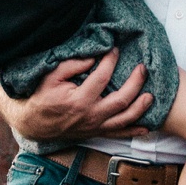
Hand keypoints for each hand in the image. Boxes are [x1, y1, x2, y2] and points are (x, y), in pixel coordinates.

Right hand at [9, 49, 151, 143]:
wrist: (34, 124)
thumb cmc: (42, 97)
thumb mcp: (51, 77)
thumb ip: (72, 65)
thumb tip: (93, 58)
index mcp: (79, 100)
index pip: (102, 77)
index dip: (110, 61)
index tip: (115, 50)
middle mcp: (91, 115)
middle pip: (121, 100)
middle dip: (135, 83)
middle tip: (142, 69)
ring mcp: (95, 126)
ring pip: (124, 119)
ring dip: (140, 108)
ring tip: (151, 95)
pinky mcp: (96, 132)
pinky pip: (119, 134)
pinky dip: (134, 131)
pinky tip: (147, 126)